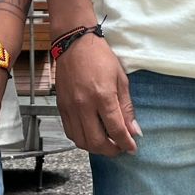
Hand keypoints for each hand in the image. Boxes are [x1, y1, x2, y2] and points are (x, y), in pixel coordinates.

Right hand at [53, 36, 140, 156]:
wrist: (74, 43)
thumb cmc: (100, 57)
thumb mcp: (120, 79)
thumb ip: (126, 107)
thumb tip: (133, 130)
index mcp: (103, 96)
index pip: (116, 130)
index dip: (126, 143)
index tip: (132, 148)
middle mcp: (84, 105)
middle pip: (96, 142)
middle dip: (111, 151)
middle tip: (120, 148)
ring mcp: (70, 107)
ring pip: (81, 141)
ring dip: (95, 148)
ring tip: (106, 144)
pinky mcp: (61, 107)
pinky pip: (70, 132)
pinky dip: (81, 139)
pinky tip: (91, 134)